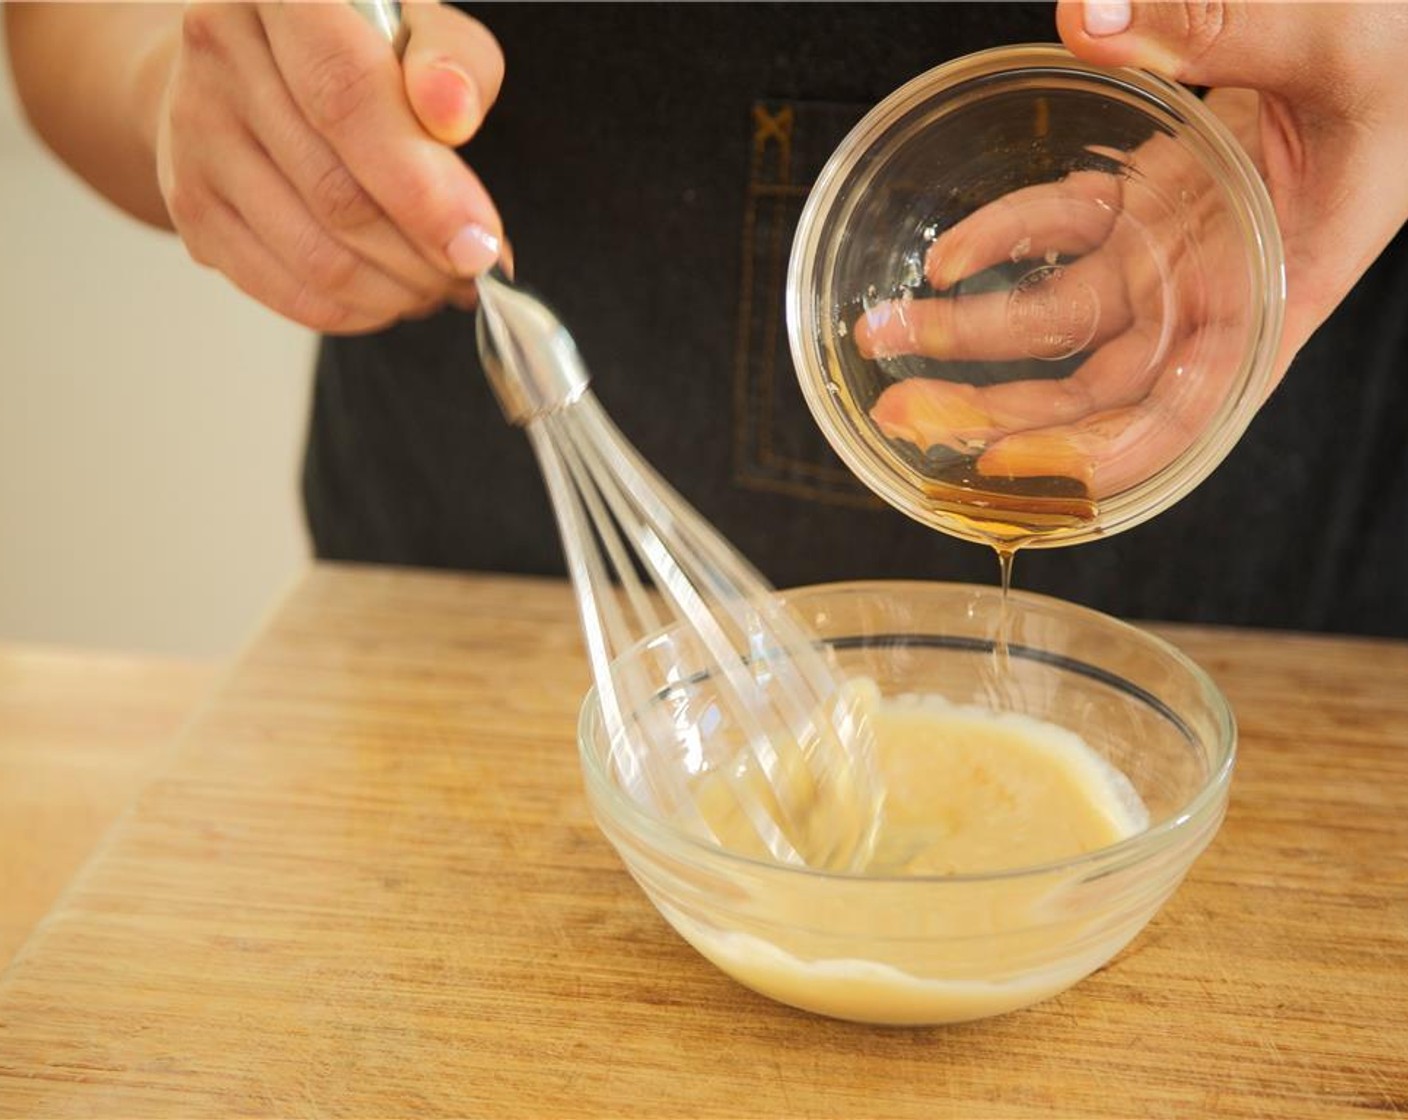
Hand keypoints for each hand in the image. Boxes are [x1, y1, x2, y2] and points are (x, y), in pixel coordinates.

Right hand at [153, 2, 503, 332]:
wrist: (250, 65)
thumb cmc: (354, 48)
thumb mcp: (420, 30)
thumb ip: (453, 63)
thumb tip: (453, 114)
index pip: (348, 101)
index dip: (422, 189)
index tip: (479, 243)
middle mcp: (220, 53)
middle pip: (336, 195)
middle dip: (424, 255)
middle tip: (473, 268)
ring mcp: (193, 135)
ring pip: (315, 257)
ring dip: (398, 291)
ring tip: (440, 283)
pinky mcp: (191, 207)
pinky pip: (287, 292)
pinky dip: (356, 312)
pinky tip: (393, 296)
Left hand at [858, 1, 1407, 496]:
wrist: (1394, 30)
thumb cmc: (1397, 51)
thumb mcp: (1334, 39)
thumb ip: (1223, 27)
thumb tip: (1093, 18)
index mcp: (1273, 294)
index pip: (1179, 415)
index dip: (1094, 456)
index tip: (1010, 466)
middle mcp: (1211, 294)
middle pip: (1089, 390)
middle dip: (992, 413)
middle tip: (901, 414)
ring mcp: (1171, 253)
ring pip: (1056, 323)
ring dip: (968, 336)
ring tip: (886, 336)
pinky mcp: (1144, 204)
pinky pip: (1058, 235)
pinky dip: (999, 243)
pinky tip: (948, 257)